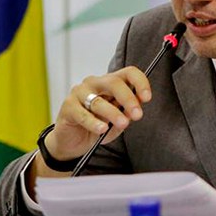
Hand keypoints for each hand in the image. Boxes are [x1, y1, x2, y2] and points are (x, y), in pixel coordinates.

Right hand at [33, 67, 150, 174]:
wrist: (74, 142)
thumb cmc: (97, 126)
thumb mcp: (118, 121)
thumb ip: (127, 113)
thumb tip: (138, 106)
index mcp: (110, 82)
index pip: (128, 73)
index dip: (140, 83)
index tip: (147, 97)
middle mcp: (94, 83)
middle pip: (114, 83)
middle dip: (128, 98)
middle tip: (137, 114)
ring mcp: (79, 93)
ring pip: (99, 101)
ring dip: (113, 113)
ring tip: (123, 124)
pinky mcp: (68, 107)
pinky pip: (83, 114)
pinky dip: (94, 122)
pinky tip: (101, 129)